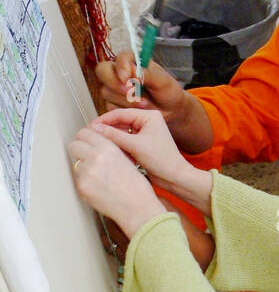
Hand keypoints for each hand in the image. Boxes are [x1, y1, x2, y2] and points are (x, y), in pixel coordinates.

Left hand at [69, 128, 163, 237]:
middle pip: (74, 144)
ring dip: (82, 167)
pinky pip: (77, 179)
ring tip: (97, 176)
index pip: (84, 132)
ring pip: (75, 163)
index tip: (86, 142)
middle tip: (85, 156)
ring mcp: (86, 173)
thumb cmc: (136, 187)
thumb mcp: (125, 159)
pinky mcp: (82, 187)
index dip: (85, 138)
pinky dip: (84, 182)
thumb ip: (106, 150)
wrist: (137, 207)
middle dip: (79, 149)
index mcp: (108, 148)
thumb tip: (92, 145)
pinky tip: (97, 186)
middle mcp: (95, 158)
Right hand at [89, 110, 214, 213]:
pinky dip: (119, 146)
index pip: (120, 114)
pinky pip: (126, 141)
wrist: (175, 177)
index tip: (90, 127)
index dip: (103, 120)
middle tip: (91, 136)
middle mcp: (148, 122)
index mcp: (149, 116)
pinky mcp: (142, 143)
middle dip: (107, 130)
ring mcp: (145, 132)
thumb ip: (114, 136)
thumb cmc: (163, 161)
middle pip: (120, 122)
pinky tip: (112, 152)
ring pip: (122, 132)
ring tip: (99, 144)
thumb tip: (96, 129)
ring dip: (112, 139)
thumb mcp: (135, 146)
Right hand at [95, 50, 187, 116]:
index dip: (121, 67)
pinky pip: (109, 106)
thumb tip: (132, 70)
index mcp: (133, 61)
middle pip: (102, 70)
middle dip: (115, 83)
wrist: (170, 110)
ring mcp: (114, 88)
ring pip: (106, 91)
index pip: (119, 57)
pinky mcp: (112, 103)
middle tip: (131, 92)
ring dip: (125, 99)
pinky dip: (123, 109)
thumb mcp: (162, 81)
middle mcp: (120, 72)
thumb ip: (147, 74)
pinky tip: (137, 110)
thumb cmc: (167, 91)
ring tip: (144, 103)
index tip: (127, 78)